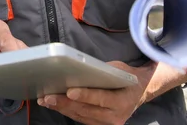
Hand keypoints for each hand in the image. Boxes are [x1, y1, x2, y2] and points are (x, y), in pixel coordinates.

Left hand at [37, 61, 152, 124]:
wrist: (140, 92)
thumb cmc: (127, 77)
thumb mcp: (118, 69)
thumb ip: (102, 71)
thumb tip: (79, 68)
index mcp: (122, 101)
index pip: (101, 98)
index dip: (85, 95)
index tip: (69, 91)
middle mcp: (115, 116)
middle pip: (86, 110)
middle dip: (65, 103)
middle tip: (48, 96)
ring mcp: (108, 123)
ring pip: (81, 116)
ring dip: (62, 108)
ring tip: (46, 100)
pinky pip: (81, 119)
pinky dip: (68, 111)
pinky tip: (56, 105)